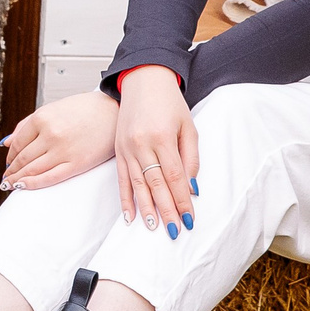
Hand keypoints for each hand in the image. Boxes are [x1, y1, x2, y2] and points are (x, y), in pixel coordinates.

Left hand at [0, 89, 118, 191]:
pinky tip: (23, 186)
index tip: (9, 161)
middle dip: (12, 169)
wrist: (113, 112)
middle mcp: (50, 134)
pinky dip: (32, 184)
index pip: (17, 143)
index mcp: (42, 118)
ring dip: (18, 178)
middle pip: (23, 158)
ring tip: (12, 183)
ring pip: (32, 170)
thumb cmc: (83, 109)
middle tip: (7, 176)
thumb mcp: (52, 109)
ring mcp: (63, 150)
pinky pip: (49, 178)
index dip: (10, 155)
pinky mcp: (76, 164)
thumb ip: (26, 125)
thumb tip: (6, 142)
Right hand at [113, 66, 197, 232]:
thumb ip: (190, 157)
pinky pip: (121, 179)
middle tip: (175, 231)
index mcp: (163, 137)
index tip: (189, 219)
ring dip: (146, 209)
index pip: (175, 177)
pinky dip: (124, 199)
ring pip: (137, 185)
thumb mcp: (188, 127)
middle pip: (156, 185)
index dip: (182, 200)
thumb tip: (191, 188)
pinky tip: (129, 216)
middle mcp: (142, 144)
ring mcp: (127, 147)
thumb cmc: (170, 103)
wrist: (143, 79)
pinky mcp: (118, 149)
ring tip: (153, 228)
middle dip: (166, 210)